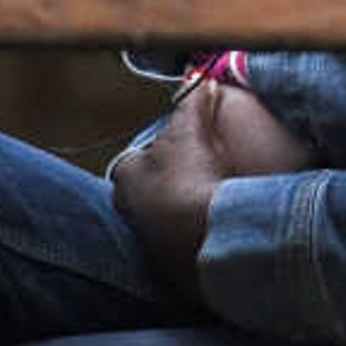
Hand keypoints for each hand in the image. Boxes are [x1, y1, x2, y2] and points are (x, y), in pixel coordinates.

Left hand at [111, 80, 315, 305]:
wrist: (206, 234)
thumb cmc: (188, 177)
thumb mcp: (191, 130)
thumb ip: (192, 103)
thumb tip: (198, 80)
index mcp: (127, 177)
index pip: (131, 164)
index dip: (150, 156)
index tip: (174, 151)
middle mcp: (130, 213)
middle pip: (142, 196)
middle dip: (162, 187)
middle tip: (192, 177)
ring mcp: (151, 242)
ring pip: (161, 222)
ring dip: (180, 214)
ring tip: (209, 202)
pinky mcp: (174, 265)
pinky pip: (184, 246)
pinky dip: (197, 237)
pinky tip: (219, 228)